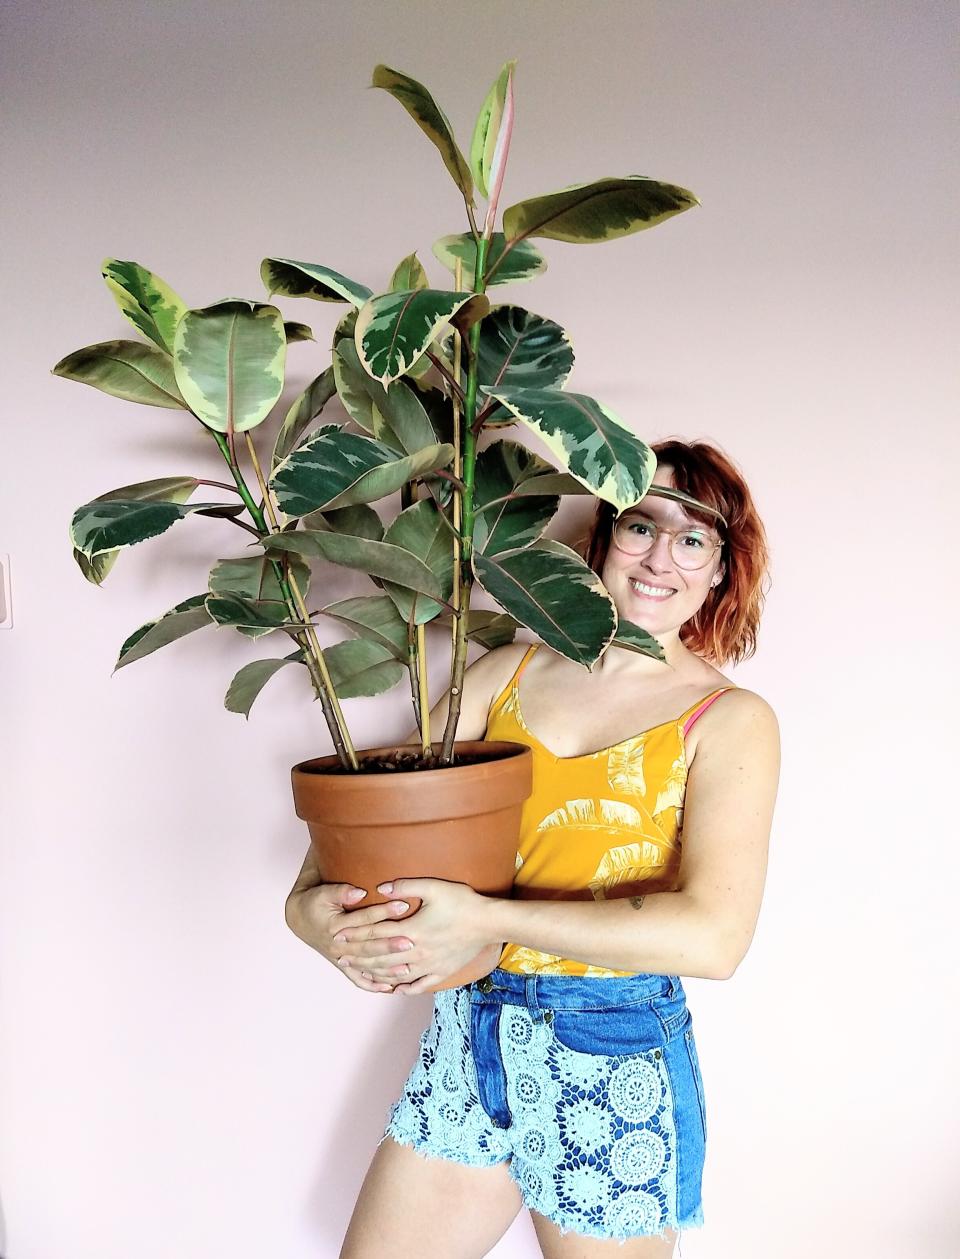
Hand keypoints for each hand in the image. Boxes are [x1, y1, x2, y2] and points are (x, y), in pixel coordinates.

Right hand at [285, 860, 414, 994]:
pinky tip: (389, 987)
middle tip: (411, 943)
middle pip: (367, 947)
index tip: (403, 905)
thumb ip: (341, 891)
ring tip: (408, 969)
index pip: (363, 920)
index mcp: (335, 927)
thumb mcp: (324, 892)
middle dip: (390, 946)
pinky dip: (373, 985)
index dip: (383, 912)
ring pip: (366, 966)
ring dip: (386, 968)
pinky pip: (358, 979)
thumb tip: (360, 892)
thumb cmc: (315, 902)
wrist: (301, 918)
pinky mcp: (342, 965)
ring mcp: (340, 959)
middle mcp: (338, 946)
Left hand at [331, 877, 498, 995]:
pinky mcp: (441, 972)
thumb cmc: (462, 902)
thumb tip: (379, 887)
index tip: (338, 935)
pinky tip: (394, 989)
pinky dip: (403, 987)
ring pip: (396, 974)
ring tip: (360, 973)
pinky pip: (418, 985)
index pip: (376, 934)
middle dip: (358, 956)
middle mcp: (416, 952)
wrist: (489, 923)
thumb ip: (405, 886)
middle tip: (340, 957)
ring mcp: (429, 966)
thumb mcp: (433, 887)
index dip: (355, 934)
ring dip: (375, 974)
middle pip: (380, 957)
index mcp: (411, 930)